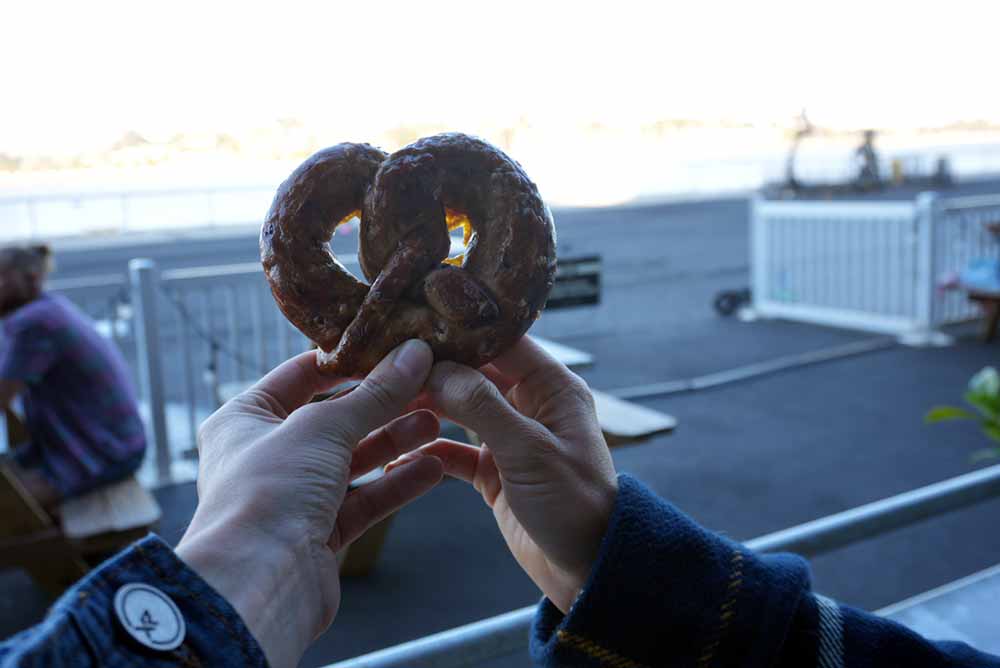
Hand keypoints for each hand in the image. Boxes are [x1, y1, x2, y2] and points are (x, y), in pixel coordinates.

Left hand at [176, 340, 442, 667]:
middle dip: (382, 403)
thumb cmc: (268, 493)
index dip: (348, 360)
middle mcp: (265, 454)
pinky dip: (396, 483)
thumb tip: (414, 353)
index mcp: (245, 418)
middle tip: (427, 385)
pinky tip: (433, 468)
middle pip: (334, 418)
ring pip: (353, 459)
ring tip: (438, 423)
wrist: (258, 586)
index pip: (301, 375)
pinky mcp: (319, 532)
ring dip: (395, 441)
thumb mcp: (323, 428)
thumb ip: (374, 393)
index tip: (392, 347)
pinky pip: (364, 499)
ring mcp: (293, 496)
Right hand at [388, 336, 617, 612]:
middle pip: (473, 372)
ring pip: (458, 409)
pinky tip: (398, 450)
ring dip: (425, 407)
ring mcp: (509, 437)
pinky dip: (429, 449)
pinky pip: (454, 450)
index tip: (414, 325)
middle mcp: (530, 404)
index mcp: (552, 387)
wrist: (587, 570)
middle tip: (386, 364)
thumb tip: (437, 370)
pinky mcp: (493, 470)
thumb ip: (483, 407)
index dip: (461, 331)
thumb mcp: (530, 452)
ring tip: (383, 402)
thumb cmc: (575, 505)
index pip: (502, 342)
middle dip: (432, 369)